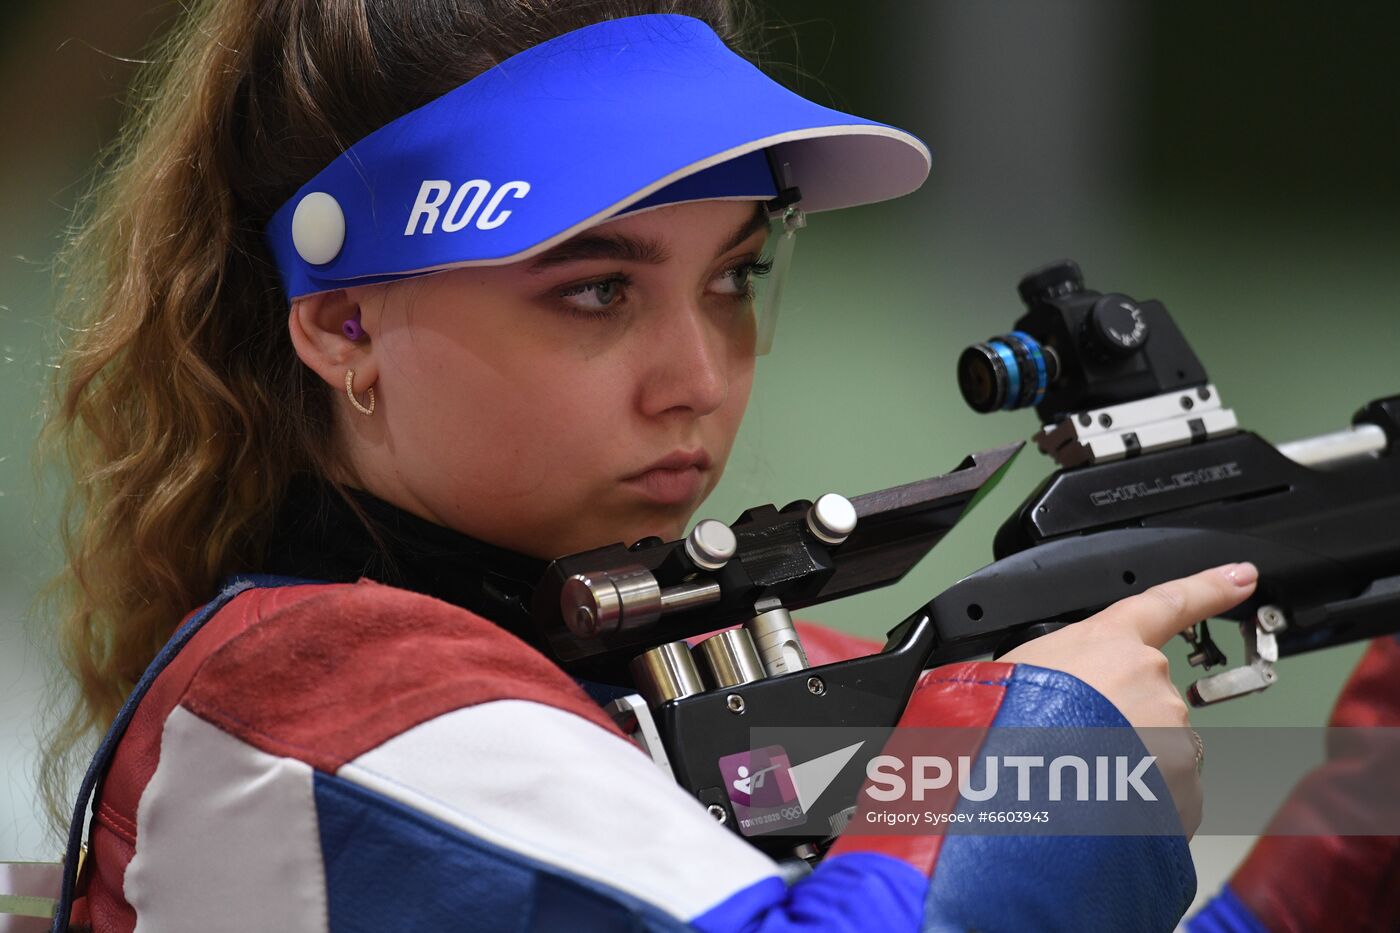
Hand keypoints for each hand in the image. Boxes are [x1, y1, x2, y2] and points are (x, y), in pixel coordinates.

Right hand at [998, 561, 1258, 835]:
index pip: (1167, 603)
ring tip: (1081, 779)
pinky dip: (1142, 802)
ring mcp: (1172, 733)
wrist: (1022, 793)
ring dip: (1129, 764)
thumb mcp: (1018, 670)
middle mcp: (1150, 680)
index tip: (1240, 577)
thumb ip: (1060, 666)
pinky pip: (1168, 792)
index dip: (1208, 587)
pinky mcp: (1184, 786)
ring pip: (1159, 747)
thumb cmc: (1008, 728)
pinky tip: (1104, 806)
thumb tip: (1057, 684)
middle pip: (1148, 695)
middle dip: (1122, 719)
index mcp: (1108, 642)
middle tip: (1074, 742)